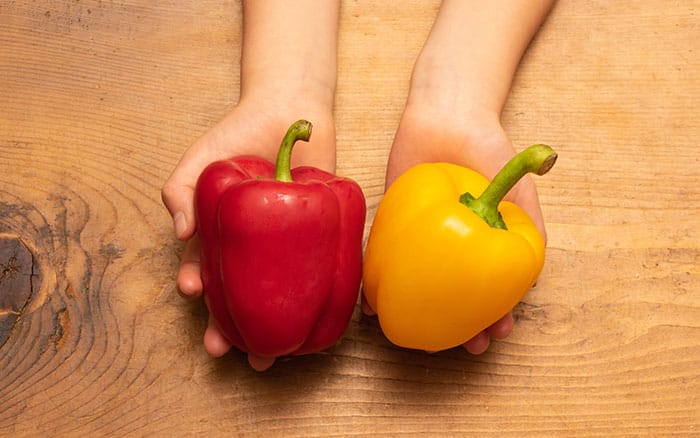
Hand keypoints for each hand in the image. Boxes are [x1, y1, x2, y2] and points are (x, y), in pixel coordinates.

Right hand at [161, 99, 334, 368]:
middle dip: (234, 328)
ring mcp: (289, 245)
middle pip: (243, 296)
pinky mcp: (321, 237)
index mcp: (223, 235)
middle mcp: (255, 247)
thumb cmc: (238, 133)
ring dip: (273, 329)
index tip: (195, 297)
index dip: (201, 289)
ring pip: (280, 296)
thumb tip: (180, 234)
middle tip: (232, 351)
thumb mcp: (200, 158)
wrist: (290, 108)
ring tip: (272, 357)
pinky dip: (319, 301)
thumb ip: (181, 190)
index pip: (208, 271)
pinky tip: (316, 326)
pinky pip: (320, 272)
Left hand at [367, 102, 545, 354]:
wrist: (447, 114)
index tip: (494, 335)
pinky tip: (374, 305)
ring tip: (413, 336)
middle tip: (459, 346)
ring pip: (416, 285)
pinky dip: (378, 281)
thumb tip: (534, 270)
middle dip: (456, 325)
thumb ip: (527, 224)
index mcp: (483, 242)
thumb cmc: (489, 150)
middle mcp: (451, 246)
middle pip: (452, 295)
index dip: (495, 316)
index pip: (491, 289)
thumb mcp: (516, 189)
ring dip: (415, 313)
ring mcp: (420, 238)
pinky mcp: (392, 222)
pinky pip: (383, 257)